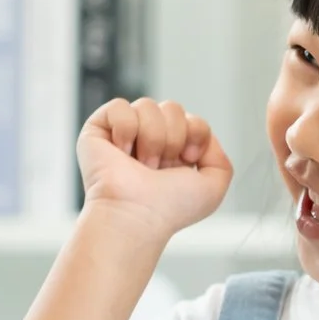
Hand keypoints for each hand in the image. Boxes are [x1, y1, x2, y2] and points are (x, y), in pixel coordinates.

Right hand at [78, 98, 233, 238]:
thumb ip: (219, 158)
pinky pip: (119, 106)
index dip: (195, 134)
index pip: (193, 119)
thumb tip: (199, 135)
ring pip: (147, 105)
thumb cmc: (170, 208)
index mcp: (174, 151)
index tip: (185, 161)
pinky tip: (121, 152)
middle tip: (158, 168)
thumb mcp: (214, 186)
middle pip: (172, 108)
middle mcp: (149, 141)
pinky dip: (125, 129)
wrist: (137, 214)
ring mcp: (123, 134)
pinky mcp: (98, 130)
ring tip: (140, 165)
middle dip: (172, 137)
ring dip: (150, 138)